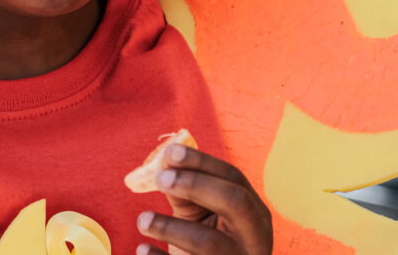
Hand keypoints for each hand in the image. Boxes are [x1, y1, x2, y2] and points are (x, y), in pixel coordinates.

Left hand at [135, 143, 271, 253]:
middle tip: (160, 178)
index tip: (170, 152)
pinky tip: (143, 249)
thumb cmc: (206, 242)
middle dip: (196, 185)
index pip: (234, 178)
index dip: (202, 162)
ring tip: (142, 220)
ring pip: (209, 242)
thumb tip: (165, 164)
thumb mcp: (201, 215)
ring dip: (170, 227)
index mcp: (254, 215)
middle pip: (235, 202)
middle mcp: (254, 238)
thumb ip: (187, 191)